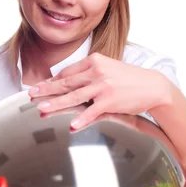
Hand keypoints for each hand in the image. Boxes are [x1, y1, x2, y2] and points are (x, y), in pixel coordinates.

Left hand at [28, 53, 171, 129]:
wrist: (154, 86)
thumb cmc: (130, 79)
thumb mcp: (108, 68)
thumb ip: (90, 72)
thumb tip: (70, 81)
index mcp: (94, 60)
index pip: (68, 72)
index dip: (52, 81)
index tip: (40, 86)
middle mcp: (96, 71)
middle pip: (66, 82)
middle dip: (46, 90)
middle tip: (31, 94)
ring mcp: (103, 85)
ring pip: (74, 96)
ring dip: (56, 103)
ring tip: (42, 109)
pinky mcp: (111, 100)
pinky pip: (92, 111)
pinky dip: (82, 119)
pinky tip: (72, 125)